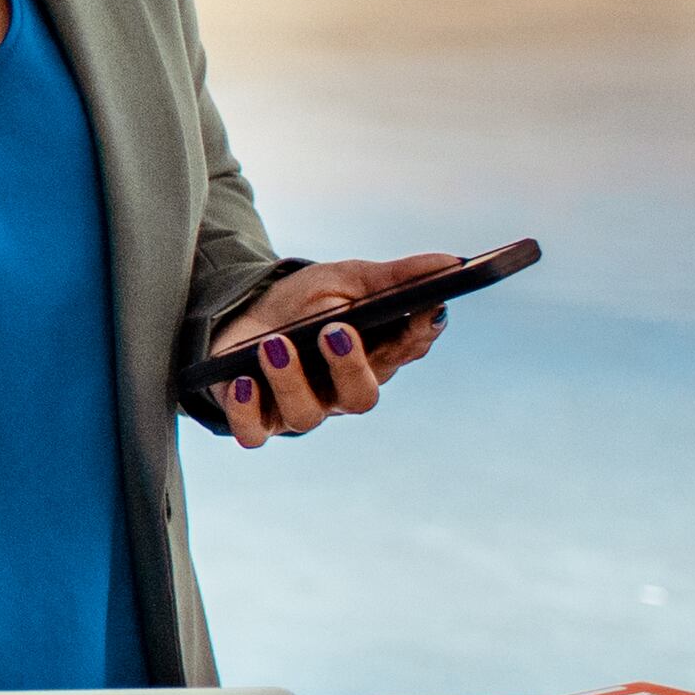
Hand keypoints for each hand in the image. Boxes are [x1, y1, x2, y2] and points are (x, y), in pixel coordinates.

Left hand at [201, 255, 459, 449]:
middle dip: (350, 366)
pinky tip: (243, 381)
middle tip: (335, 330)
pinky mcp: (255, 417)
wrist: (241, 310)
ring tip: (275, 343)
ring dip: (291, 379)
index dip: (416, 333)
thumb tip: (453, 263)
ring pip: (306, 415)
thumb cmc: (305, 300)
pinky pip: (253, 432)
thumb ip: (397, 277)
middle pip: (360, 396)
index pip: (405, 350)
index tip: (423, 309)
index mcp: (374, 357)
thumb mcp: (348, 279)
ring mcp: (298, 408)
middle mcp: (340, 391)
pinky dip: (247, 412)